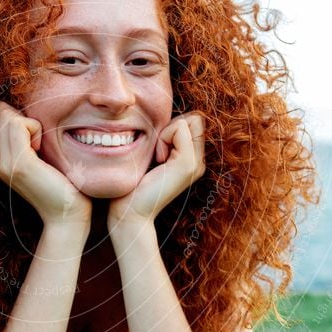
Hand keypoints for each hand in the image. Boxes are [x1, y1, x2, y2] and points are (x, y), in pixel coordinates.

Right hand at [0, 101, 91, 227]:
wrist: (65, 215)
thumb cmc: (60, 184)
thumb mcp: (37, 158)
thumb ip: (25, 139)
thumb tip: (21, 111)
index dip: (20, 119)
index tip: (35, 142)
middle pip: (0, 112)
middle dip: (23, 118)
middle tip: (38, 142)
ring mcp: (4, 163)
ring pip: (7, 116)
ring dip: (29, 123)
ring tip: (39, 146)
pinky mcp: (19, 163)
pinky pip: (19, 124)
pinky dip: (35, 128)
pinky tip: (41, 148)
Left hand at [108, 113, 205, 228]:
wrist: (132, 212)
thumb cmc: (134, 185)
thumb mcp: (151, 157)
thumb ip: (164, 140)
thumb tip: (165, 119)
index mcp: (192, 159)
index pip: (194, 121)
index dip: (174, 126)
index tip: (158, 149)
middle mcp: (199, 162)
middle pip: (196, 118)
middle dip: (173, 126)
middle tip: (159, 151)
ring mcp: (196, 163)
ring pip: (191, 120)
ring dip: (167, 132)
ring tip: (158, 157)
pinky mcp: (188, 164)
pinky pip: (181, 128)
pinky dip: (164, 138)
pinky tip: (158, 160)